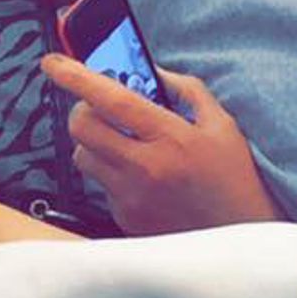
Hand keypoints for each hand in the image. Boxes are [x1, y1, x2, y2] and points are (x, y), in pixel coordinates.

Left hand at [40, 54, 283, 236]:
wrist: (243, 234)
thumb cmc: (235, 177)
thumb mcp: (222, 125)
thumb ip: (188, 91)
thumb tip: (155, 73)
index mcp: (171, 138)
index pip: (112, 100)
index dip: (77, 77)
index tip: (53, 63)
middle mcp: (146, 169)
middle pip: (82, 129)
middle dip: (83, 111)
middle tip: (100, 109)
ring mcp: (132, 198)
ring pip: (84, 158)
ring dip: (95, 144)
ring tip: (125, 146)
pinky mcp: (126, 220)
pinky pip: (101, 187)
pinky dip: (113, 175)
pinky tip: (142, 178)